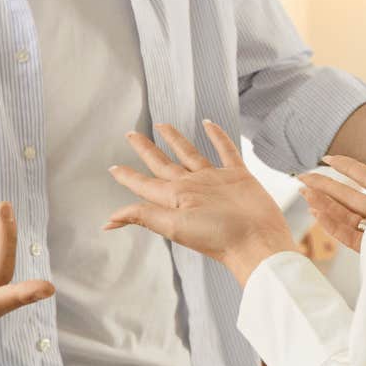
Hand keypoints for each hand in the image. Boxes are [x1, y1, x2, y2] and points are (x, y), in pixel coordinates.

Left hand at [105, 121, 295, 284]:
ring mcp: (214, 180)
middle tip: (131, 136)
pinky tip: (209, 125)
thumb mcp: (174, 226)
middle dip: (146, 150)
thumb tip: (109, 221)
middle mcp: (192, 187)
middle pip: (163, 163)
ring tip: (163, 126)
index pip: (145, 185)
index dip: (128, 177)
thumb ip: (144, 216)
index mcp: (175, 198)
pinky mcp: (237, 175)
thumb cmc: (218, 237)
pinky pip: (225, 150)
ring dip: (176, 140)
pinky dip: (217, 136)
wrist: (257, 240)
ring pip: (190, 153)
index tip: (113, 168)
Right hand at [299, 156, 365, 251]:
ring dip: (323, 204)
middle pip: (349, 196)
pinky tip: (317, 213)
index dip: (346, 166)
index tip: (327, 159)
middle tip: (301, 178)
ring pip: (346, 215)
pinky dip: (333, 226)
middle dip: (323, 185)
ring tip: (304, 193)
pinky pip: (350, 237)